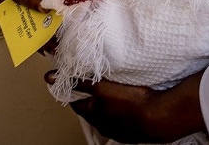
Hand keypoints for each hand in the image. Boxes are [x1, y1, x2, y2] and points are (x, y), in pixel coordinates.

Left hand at [47, 71, 204, 143]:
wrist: (158, 117)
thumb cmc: (130, 102)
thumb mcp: (101, 87)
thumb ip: (78, 81)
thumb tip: (51, 77)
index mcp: (92, 114)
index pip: (75, 102)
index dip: (73, 90)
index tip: (73, 82)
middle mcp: (102, 125)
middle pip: (90, 109)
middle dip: (89, 98)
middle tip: (94, 84)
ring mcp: (117, 130)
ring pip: (105, 115)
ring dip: (105, 104)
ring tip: (112, 92)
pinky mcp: (131, 131)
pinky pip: (119, 119)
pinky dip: (119, 111)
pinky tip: (127, 103)